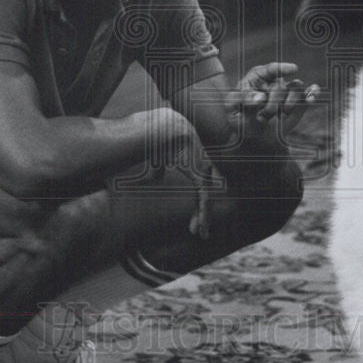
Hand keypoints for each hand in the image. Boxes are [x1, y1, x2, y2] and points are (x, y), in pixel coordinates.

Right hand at [141, 108, 214, 238]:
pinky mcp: (201, 175)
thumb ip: (160, 168)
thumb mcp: (160, 158)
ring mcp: (204, 171)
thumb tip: (156, 177)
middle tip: (199, 231)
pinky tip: (201, 226)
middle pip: (206, 196)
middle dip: (203, 214)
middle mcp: (203, 168)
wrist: (166, 129)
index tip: (193, 218)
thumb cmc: (162, 140)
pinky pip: (203, 199)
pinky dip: (202, 214)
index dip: (198, 204)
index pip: (200, 188)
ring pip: (207, 201)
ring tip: (201, 233)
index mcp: (195, 164)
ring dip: (203, 218)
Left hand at [225, 63, 319, 140]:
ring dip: (289, 105)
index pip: (270, 69)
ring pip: (296, 89)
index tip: (293, 69)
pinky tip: (312, 97)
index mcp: (256, 78)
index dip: (282, 68)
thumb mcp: (233, 110)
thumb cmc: (240, 119)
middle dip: (273, 104)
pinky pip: (307, 96)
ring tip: (278, 118)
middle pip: (281, 86)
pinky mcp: (296, 103)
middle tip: (261, 117)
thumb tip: (260, 97)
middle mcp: (273, 82)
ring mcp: (286, 92)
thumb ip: (243, 101)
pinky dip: (311, 95)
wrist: (252, 136)